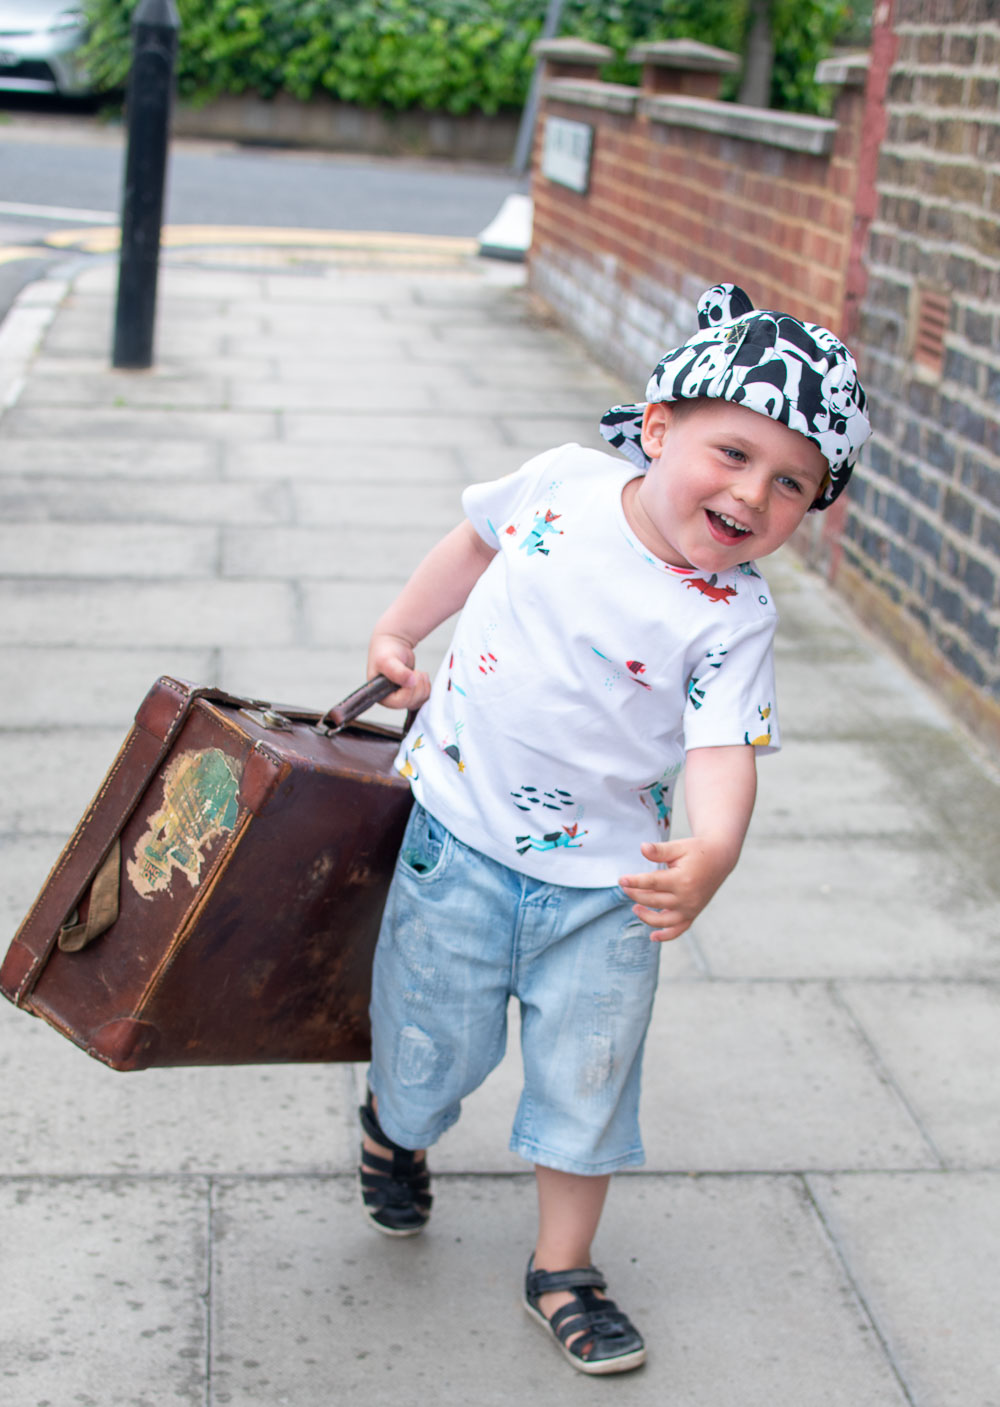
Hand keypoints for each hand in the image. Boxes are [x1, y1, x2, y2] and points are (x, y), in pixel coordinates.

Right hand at [367, 633, 430, 711]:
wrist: (393, 644)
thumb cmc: (385, 652)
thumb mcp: (387, 660)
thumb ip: (397, 672)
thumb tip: (411, 682)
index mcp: (380, 695)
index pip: (399, 702)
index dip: (409, 690)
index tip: (411, 674)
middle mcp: (390, 699)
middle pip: (410, 702)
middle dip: (418, 686)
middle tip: (415, 672)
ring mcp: (401, 697)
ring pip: (419, 701)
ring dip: (423, 686)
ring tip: (417, 672)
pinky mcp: (410, 694)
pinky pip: (424, 698)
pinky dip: (426, 687)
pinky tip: (420, 677)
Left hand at [619, 836, 738, 941]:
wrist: (719, 859)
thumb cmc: (697, 851)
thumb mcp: (679, 846)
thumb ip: (659, 850)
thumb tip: (642, 848)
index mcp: (682, 879)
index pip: (652, 883)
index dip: (634, 882)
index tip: (621, 880)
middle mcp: (686, 897)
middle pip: (653, 901)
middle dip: (635, 894)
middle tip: (624, 887)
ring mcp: (690, 908)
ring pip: (663, 920)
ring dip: (646, 916)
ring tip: (635, 907)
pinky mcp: (693, 914)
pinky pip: (678, 930)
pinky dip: (666, 935)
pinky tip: (652, 936)